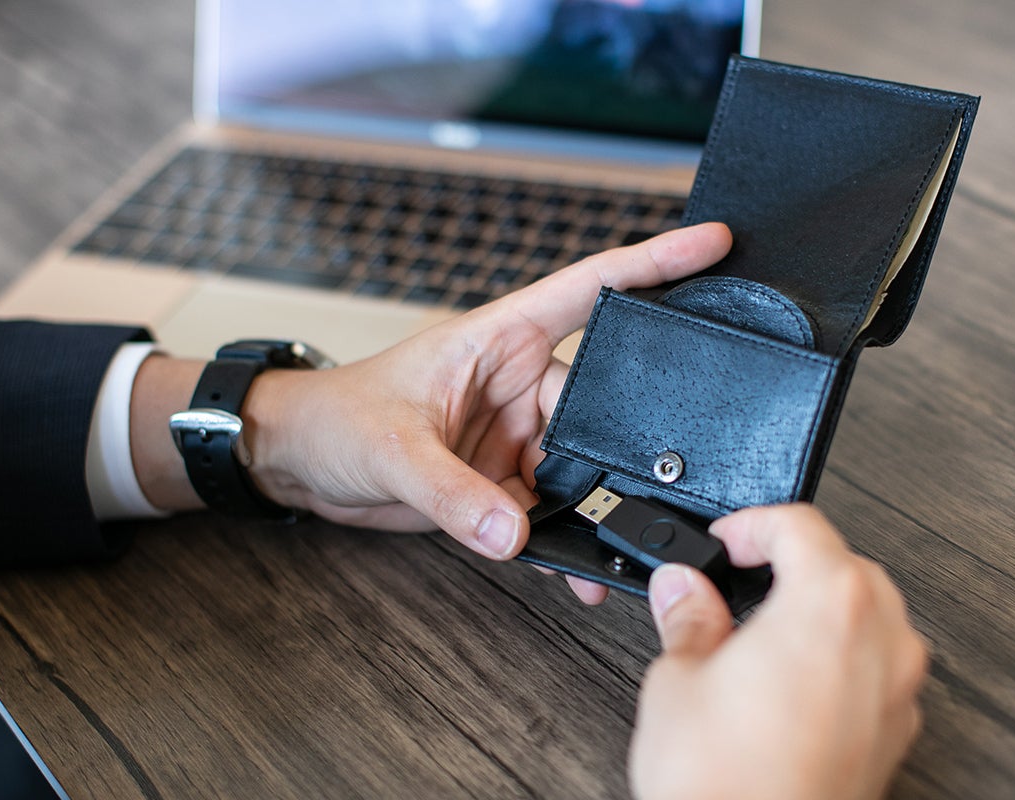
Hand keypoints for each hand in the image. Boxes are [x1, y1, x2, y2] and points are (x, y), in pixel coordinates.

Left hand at [238, 223, 731, 600]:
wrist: (301, 463)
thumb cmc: (336, 416)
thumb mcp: (393, 446)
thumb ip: (455, 493)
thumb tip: (515, 532)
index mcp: (501, 339)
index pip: (591, 288)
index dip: (655, 262)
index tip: (714, 245)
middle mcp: (519, 381)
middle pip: (600, 403)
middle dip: (623, 444)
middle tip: (645, 483)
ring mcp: (517, 432)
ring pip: (581, 466)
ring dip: (592, 507)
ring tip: (604, 543)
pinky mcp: (504, 479)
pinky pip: (550, 509)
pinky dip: (563, 539)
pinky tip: (575, 568)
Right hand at [629, 504, 927, 799]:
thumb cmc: (725, 782)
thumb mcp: (679, 679)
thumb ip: (688, 617)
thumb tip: (683, 589)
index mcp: (831, 602)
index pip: (800, 525)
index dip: (752, 525)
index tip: (724, 542)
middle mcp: (880, 640)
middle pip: (846, 565)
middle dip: (791, 563)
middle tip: (736, 579)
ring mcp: (896, 691)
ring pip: (872, 617)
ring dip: (821, 609)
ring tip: (760, 633)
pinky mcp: (895, 735)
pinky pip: (877, 669)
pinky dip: (839, 658)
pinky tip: (788, 683)